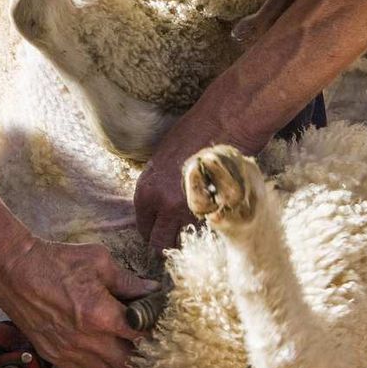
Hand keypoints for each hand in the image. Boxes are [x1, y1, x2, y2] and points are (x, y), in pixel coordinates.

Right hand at [0, 237, 158, 367]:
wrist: (13, 271)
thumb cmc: (56, 261)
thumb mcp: (98, 260)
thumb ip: (127, 281)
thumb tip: (152, 291)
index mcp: (102, 315)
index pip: (142, 337)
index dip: (151, 331)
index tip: (152, 323)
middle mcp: (87, 340)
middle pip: (127, 364)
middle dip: (136, 352)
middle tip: (135, 336)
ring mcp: (68, 351)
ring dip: (112, 360)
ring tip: (112, 342)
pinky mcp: (52, 355)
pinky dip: (88, 365)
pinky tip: (89, 347)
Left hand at [135, 116, 270, 253]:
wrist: (223, 124)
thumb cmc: (191, 135)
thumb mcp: (160, 160)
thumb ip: (155, 187)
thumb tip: (155, 207)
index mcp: (146, 191)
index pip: (143, 227)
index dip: (152, 230)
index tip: (161, 229)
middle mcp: (163, 205)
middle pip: (159, 243)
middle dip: (166, 241)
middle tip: (175, 235)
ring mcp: (188, 211)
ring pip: (182, 241)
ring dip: (186, 236)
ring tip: (193, 225)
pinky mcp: (212, 212)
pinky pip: (203, 231)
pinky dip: (204, 228)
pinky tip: (209, 216)